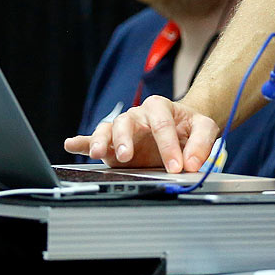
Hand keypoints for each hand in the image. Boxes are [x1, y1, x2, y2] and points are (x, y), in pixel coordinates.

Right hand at [63, 95, 220, 172]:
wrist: (182, 128)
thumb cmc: (189, 126)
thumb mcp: (204, 128)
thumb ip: (201, 144)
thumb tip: (191, 164)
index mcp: (159, 107)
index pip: (162, 124)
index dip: (168, 146)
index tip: (177, 167)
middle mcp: (137, 116)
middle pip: (126, 121)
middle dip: (125, 138)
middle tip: (127, 156)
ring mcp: (123, 130)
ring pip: (107, 129)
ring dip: (100, 140)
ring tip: (97, 153)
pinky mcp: (112, 144)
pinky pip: (93, 139)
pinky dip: (81, 142)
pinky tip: (70, 144)